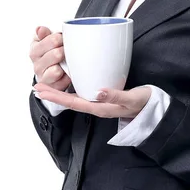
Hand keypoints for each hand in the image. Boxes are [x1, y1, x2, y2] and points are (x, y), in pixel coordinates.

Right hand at [29, 26, 70, 91]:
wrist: (50, 73)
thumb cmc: (50, 53)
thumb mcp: (46, 40)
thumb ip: (44, 34)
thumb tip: (40, 29)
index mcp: (35, 50)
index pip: (52, 40)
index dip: (61, 38)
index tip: (63, 38)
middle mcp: (37, 64)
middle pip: (56, 54)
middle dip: (65, 51)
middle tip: (67, 50)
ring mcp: (43, 77)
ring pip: (56, 70)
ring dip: (65, 65)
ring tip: (67, 61)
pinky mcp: (52, 87)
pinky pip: (63, 81)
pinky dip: (68, 76)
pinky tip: (68, 72)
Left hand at [33, 82, 151, 119]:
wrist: (153, 107)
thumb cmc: (143, 103)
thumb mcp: (131, 98)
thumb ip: (116, 96)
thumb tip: (98, 92)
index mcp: (100, 107)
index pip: (72, 102)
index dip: (56, 97)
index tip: (41, 91)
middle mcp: (97, 105)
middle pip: (70, 101)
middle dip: (53, 94)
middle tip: (36, 86)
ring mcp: (100, 102)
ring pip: (75, 97)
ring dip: (60, 92)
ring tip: (47, 85)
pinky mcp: (104, 97)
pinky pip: (84, 93)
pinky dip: (73, 87)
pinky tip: (70, 82)